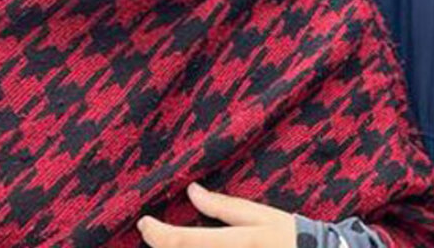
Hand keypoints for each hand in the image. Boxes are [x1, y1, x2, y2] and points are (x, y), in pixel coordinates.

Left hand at [139, 184, 296, 247]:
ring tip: (170, 244)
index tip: (144, 223)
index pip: (182, 241)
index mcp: (238, 242)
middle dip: (159, 246)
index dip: (156, 233)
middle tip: (152, 234)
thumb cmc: (290, 237)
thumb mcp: (261, 217)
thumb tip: (192, 191)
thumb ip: (224, 207)